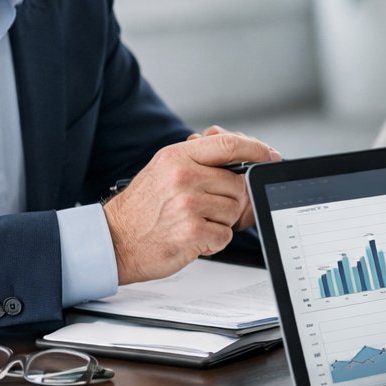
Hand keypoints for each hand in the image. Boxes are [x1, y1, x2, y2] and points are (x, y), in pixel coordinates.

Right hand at [104, 131, 280, 283]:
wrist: (113, 241)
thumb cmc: (143, 208)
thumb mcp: (165, 169)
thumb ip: (201, 158)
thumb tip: (242, 150)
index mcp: (178, 157)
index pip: (229, 145)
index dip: (257, 150)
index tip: (271, 157)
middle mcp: (183, 177)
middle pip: (238, 184)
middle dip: (232, 200)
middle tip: (209, 209)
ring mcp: (187, 204)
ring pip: (235, 211)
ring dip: (222, 221)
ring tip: (195, 221)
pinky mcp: (191, 232)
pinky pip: (225, 235)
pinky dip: (214, 240)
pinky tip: (193, 237)